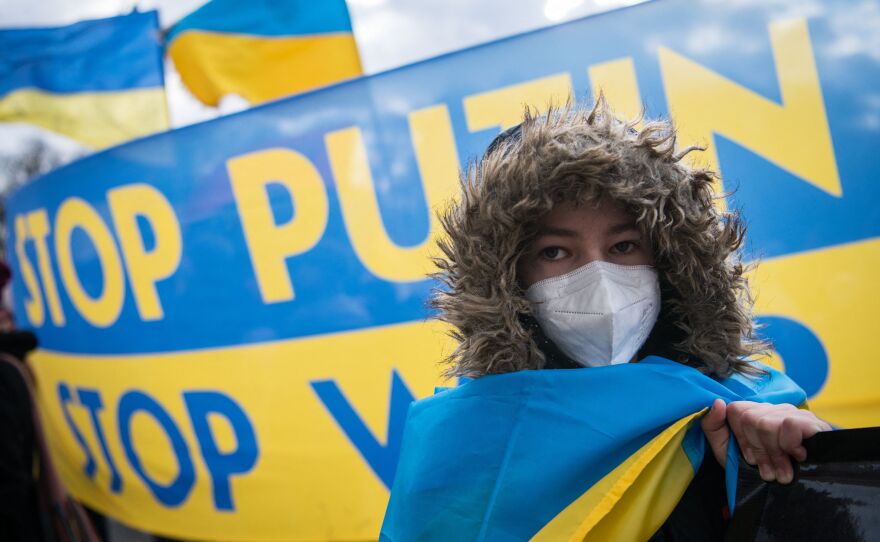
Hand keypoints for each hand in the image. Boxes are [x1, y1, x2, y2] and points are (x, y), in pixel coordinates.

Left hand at [700, 399, 831, 483]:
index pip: (737, 410)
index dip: (741, 438)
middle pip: (751, 418)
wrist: (799, 496)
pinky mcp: (814, 423)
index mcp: (756, 413)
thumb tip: (718, 402)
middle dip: (758, 450)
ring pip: (769, 423)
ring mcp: (795, 413)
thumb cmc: (758, 471)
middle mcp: (775, 409)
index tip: (749, 459)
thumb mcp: (727, 452)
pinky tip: (798, 457)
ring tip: (782, 474)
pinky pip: (792, 424)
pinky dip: (790, 444)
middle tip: (767, 472)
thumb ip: (714, 427)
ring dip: (774, 454)